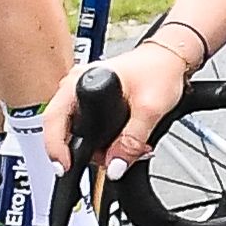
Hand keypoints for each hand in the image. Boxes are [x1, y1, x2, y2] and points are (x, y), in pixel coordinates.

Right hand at [43, 42, 190, 177]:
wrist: (172, 58)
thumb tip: (114, 167)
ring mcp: (83, 92)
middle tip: (110, 160)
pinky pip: (89, 126)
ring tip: (124, 150)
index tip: (65, 167)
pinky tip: (121, 142)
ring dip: (100, 148)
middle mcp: (77, 84)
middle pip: (64, 130)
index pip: (53, 119)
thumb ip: (131, 140)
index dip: (56, 147)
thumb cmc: (160, 70)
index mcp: (82, 80)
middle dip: (88, 151)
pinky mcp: (94, 99)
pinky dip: (104, 139)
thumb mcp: (149, 109)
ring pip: (78, 131)